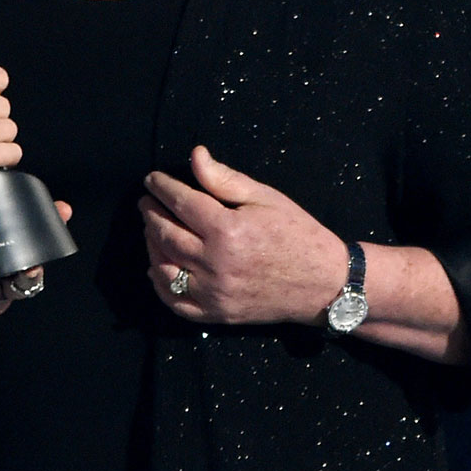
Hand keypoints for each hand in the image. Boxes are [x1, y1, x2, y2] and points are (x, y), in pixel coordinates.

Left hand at [140, 146, 347, 326]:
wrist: (323, 283)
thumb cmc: (297, 234)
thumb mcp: (265, 198)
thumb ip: (225, 179)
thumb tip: (195, 156)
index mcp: (227, 230)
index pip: (180, 202)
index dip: (162, 188)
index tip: (153, 179)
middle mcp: (215, 263)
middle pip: (166, 235)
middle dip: (151, 214)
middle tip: (146, 202)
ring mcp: (214, 293)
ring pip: (164, 268)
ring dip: (151, 245)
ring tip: (152, 229)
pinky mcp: (216, 314)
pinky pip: (176, 302)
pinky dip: (161, 284)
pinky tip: (157, 267)